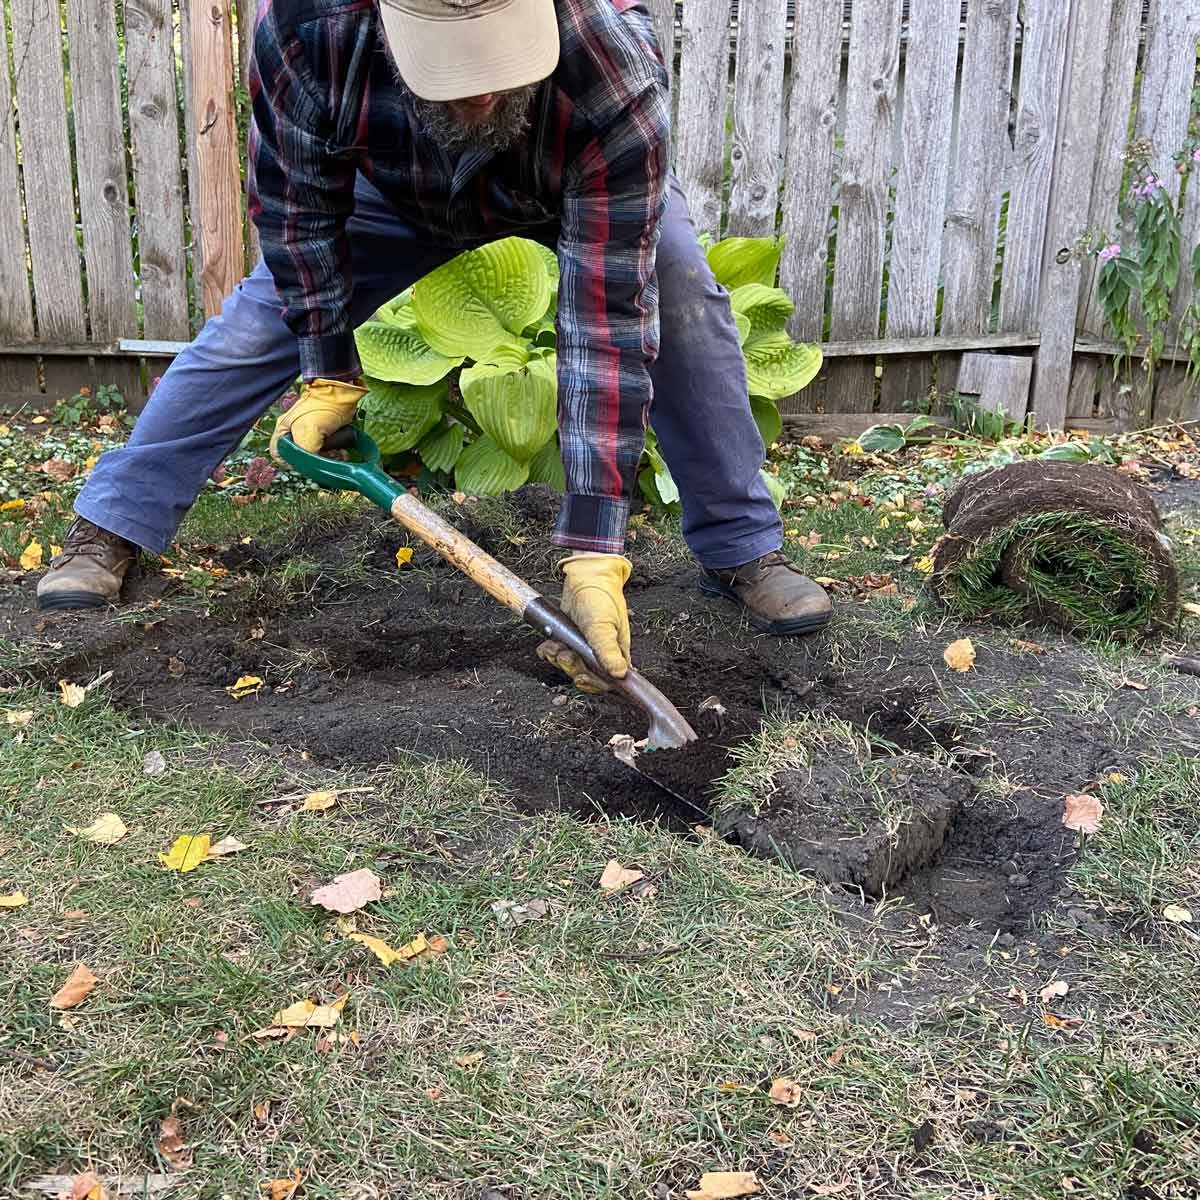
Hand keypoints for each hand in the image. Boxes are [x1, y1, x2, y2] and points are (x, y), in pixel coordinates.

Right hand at [270, 378, 367, 461]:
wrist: (343, 393)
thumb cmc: (322, 407)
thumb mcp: (307, 431)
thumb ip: (304, 452)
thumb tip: (311, 467)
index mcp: (283, 430)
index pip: (280, 455)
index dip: (292, 463)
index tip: (307, 466)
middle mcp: (294, 433)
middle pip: (300, 457)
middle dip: (315, 462)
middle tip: (327, 459)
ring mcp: (310, 433)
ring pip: (315, 455)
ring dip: (327, 459)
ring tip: (339, 455)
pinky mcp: (324, 434)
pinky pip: (327, 451)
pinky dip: (335, 454)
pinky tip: (342, 452)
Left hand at [541, 553, 631, 691]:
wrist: (586, 577)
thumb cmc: (602, 598)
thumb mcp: (604, 625)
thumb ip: (608, 650)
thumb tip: (619, 673)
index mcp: (617, 653)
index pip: (608, 682)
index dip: (594, 685)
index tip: (581, 678)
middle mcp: (601, 654)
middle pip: (586, 676)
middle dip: (572, 668)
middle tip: (564, 655)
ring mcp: (585, 648)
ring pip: (570, 667)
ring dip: (559, 660)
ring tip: (554, 647)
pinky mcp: (570, 641)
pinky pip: (559, 655)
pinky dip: (550, 653)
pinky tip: (547, 646)